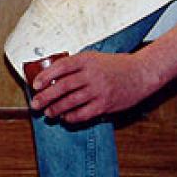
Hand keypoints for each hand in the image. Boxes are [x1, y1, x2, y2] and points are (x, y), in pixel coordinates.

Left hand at [29, 51, 156, 123]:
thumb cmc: (116, 65)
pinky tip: (65, 118)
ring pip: (71, 101)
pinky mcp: (106, 104)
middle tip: (35, 103)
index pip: (61, 67)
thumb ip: (77, 65)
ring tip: (48, 113)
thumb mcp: (94, 58)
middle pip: (63, 86)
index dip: (46, 76)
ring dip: (56, 109)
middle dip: (46, 96)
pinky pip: (84, 113)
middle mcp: (92, 74)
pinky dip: (72, 117)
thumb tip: (53, 76)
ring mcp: (99, 90)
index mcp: (87, 60)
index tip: (35, 84)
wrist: (141, 73)